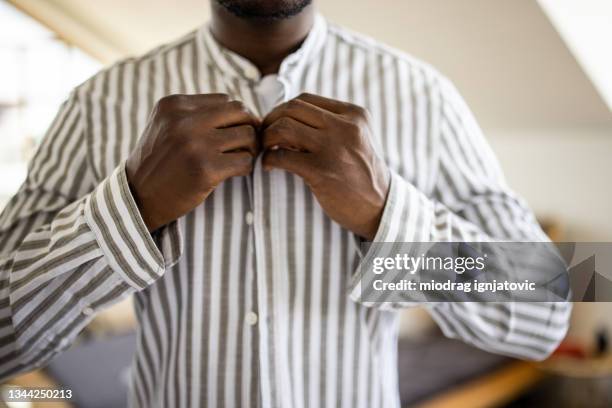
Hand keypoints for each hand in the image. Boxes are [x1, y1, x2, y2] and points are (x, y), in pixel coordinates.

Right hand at [126, 94, 259, 231]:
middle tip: (247, 143)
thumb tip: (244, 111)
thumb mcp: (167, 125)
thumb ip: (196, 114)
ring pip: (247, 135)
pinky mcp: (206, 170)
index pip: (225, 100)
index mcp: (174, 105)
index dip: (236, 116)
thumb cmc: (160, 162)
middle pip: (240, 111)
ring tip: (240, 158)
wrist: (139, 197)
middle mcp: (184, 121)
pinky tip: (234, 172)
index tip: (235, 132)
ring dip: (250, 148)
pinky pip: (245, 161)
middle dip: (250, 127)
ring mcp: (195, 145)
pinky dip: (245, 167)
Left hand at [262, 93, 389, 239]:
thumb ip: (330, 124)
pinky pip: (282, 156)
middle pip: (292, 108)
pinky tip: (269, 166)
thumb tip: (286, 118)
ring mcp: (334, 148)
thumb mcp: (356, 138)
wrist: (379, 207)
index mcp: (354, 114)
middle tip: (263, 136)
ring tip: (265, 149)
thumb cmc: (361, 174)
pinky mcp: (322, 171)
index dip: (283, 109)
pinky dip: (269, 159)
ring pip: (284, 128)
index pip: (306, 99)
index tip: (275, 124)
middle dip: (270, 120)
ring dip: (266, 138)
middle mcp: (346, 127)